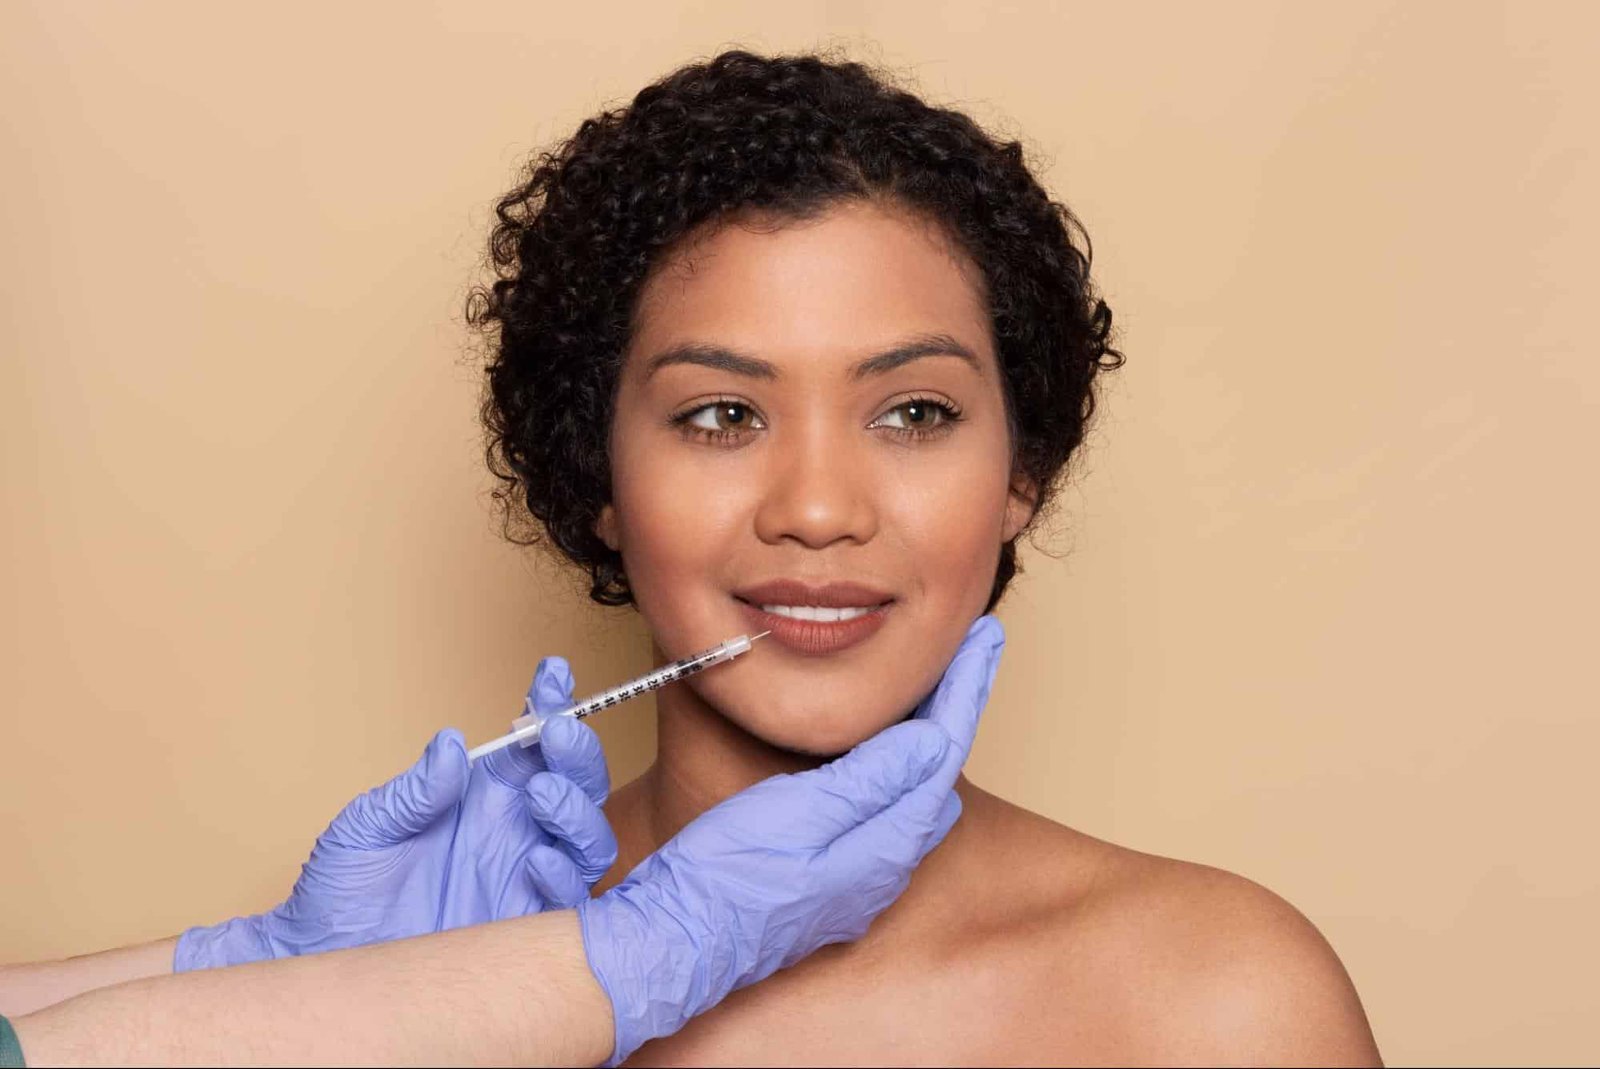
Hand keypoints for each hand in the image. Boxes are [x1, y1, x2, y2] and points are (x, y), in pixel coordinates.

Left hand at [175, 657, 617, 969]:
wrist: (322, 962)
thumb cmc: (339, 894)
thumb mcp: (366, 829)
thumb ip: (412, 791)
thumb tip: (449, 746)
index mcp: (482, 797)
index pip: (531, 744)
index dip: (550, 705)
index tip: (552, 674)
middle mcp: (514, 833)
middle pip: (577, 784)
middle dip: (577, 753)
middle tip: (556, 734)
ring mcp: (523, 879)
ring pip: (588, 838)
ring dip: (578, 809)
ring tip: (542, 796)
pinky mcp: (523, 928)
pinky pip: (569, 902)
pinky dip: (563, 876)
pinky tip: (537, 860)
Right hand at [578, 615, 1004, 1064]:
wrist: (678, 943)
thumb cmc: (726, 877)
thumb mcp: (797, 813)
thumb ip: (870, 780)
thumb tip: (934, 741)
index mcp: (887, 848)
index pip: (945, 750)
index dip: (968, 687)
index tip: (986, 636)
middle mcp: (886, 871)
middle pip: (938, 773)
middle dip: (955, 709)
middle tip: (965, 652)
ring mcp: (861, 883)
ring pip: (913, 798)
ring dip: (928, 740)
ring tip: (932, 687)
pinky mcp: (834, 886)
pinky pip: (885, 817)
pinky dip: (896, 770)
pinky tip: (878, 752)